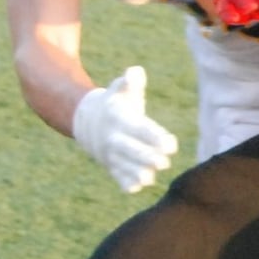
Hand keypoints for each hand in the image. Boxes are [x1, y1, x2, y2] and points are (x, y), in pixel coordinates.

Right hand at [72, 66, 176, 192]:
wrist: (88, 120)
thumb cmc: (116, 102)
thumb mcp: (122, 89)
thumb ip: (131, 81)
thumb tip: (135, 72)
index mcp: (120, 119)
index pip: (140, 129)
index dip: (154, 137)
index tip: (171, 144)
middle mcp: (114, 138)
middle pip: (129, 150)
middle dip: (146, 157)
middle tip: (164, 163)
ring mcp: (110, 153)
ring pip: (122, 166)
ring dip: (135, 173)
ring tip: (150, 178)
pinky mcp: (110, 166)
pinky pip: (116, 176)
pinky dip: (125, 183)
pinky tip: (136, 187)